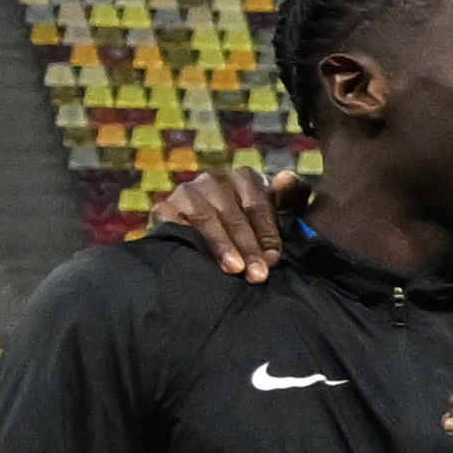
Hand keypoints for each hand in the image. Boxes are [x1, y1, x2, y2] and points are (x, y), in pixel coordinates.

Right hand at [151, 157, 279, 275]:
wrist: (198, 246)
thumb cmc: (249, 231)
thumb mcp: (273, 217)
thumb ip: (290, 199)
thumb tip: (287, 177)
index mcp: (245, 178)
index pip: (259, 205)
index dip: (268, 234)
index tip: (273, 259)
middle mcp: (214, 179)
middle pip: (234, 214)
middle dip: (248, 247)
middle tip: (258, 275)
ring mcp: (187, 192)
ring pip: (207, 218)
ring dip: (222, 245)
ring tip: (235, 269)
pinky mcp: (163, 207)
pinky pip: (175, 223)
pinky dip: (188, 239)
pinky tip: (196, 256)